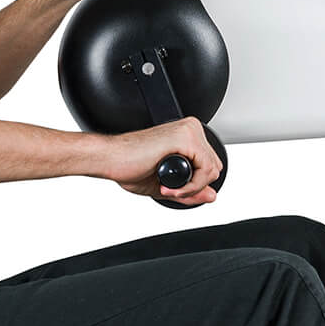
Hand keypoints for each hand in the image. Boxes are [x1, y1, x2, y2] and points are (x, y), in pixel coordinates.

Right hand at [102, 115, 220, 205]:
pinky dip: (189, 186)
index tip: (174, 190)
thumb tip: (212, 196)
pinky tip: (166, 185)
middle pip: (214, 168)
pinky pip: (204, 170)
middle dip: (195, 187)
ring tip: (167, 188)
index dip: (196, 185)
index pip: (210, 165)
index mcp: (187, 135)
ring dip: (190, 189)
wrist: (110, 159)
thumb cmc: (129, 166)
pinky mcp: (184, 137)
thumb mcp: (168, 185)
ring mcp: (188, 131)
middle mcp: (190, 129)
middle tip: (171, 190)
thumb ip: (191, 190)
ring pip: (211, 171)